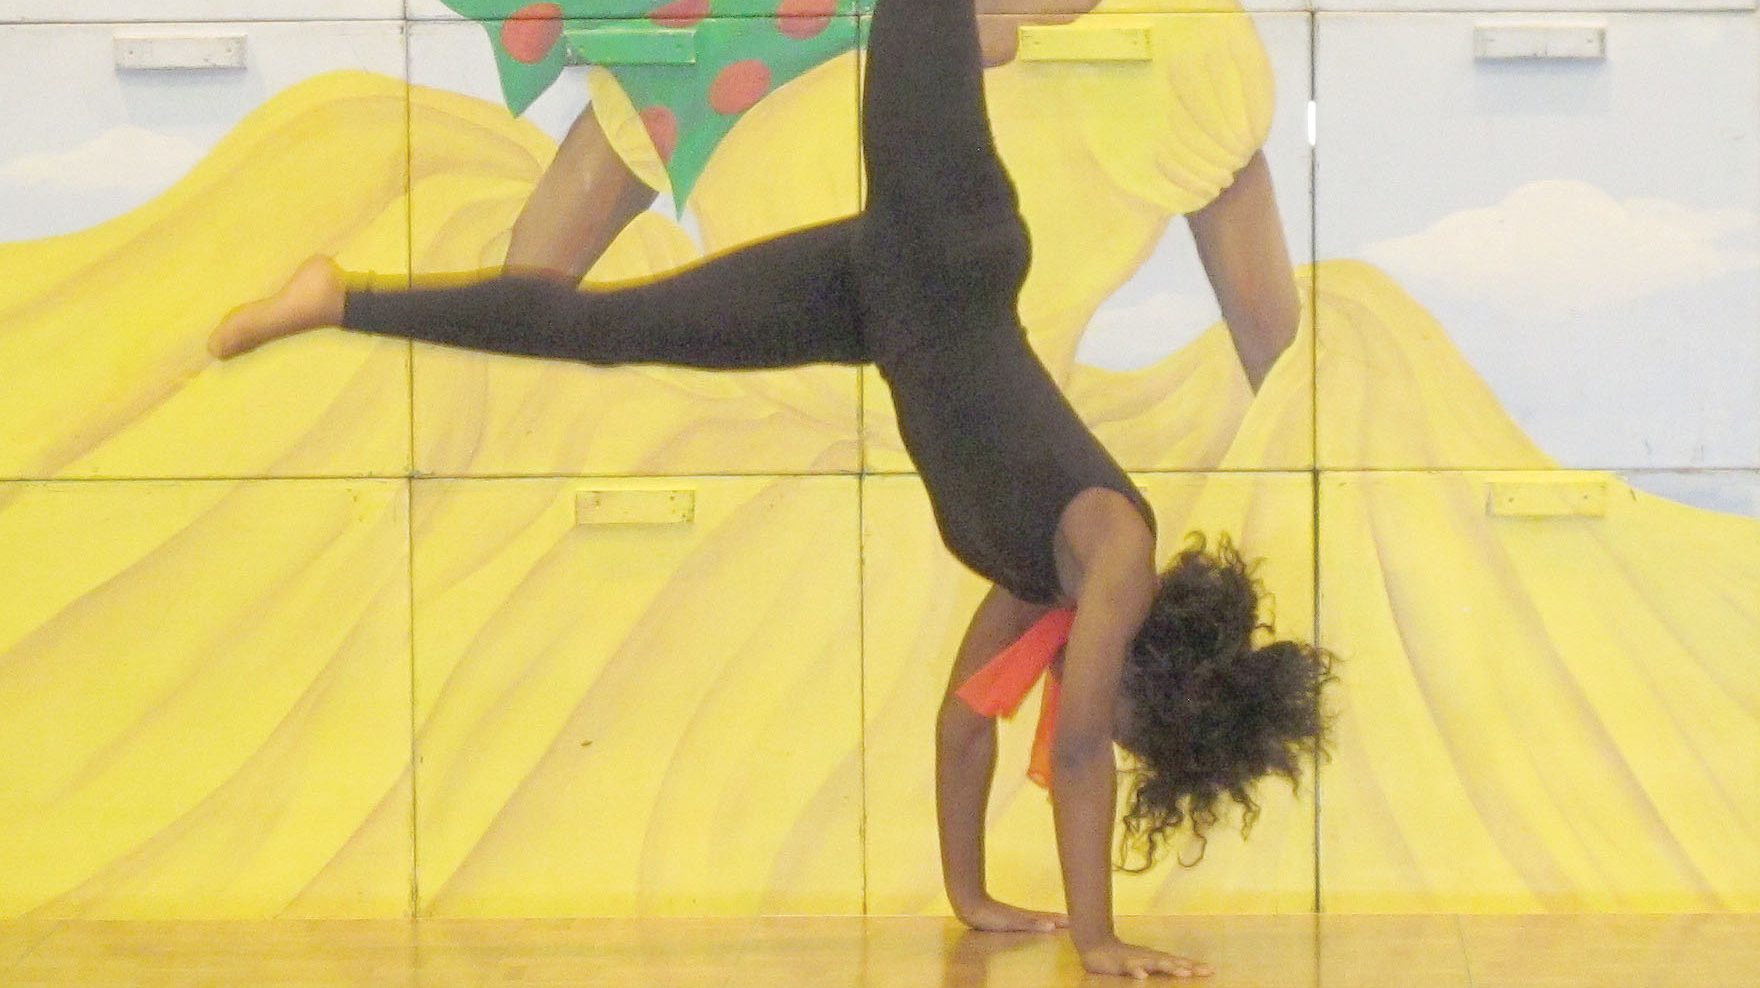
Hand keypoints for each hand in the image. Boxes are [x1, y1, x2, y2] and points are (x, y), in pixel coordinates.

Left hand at [952, 895, 1070, 932]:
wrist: (970, 905)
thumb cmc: (990, 915)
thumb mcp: (1012, 922)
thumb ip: (1031, 923)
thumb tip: (1052, 926)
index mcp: (1027, 916)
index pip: (1050, 918)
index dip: (1062, 919)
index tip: (1077, 919)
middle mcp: (1023, 914)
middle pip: (1045, 916)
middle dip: (1059, 918)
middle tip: (1074, 920)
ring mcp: (1015, 915)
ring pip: (1036, 916)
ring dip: (1048, 919)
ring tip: (1058, 922)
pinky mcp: (1006, 917)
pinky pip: (1027, 919)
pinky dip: (1035, 920)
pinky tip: (1032, 922)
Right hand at [1079, 936, 1212, 978]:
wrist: (1096, 945)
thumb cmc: (1123, 959)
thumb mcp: (1143, 965)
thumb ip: (1159, 969)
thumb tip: (1182, 972)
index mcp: (1155, 959)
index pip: (1178, 962)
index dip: (1194, 966)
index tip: (1212, 970)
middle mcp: (1148, 957)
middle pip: (1171, 961)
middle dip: (1187, 966)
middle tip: (1204, 971)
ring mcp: (1135, 958)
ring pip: (1154, 962)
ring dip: (1169, 967)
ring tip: (1183, 972)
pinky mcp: (1120, 963)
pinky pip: (1129, 967)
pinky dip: (1136, 971)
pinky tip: (1142, 977)